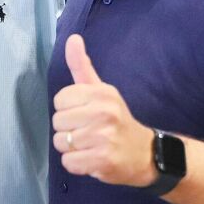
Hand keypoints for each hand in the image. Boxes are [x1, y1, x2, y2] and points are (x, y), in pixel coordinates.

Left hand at [52, 35, 155, 186]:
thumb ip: (82, 66)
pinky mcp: (103, 160)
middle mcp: (103, 112)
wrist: (145, 153)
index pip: (59, 100)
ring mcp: (104, 137)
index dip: (68, 110)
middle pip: (57, 122)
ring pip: (60, 142)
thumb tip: (72, 38)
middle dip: (68, 130)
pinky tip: (92, 159)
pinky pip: (68, 162)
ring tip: (91, 145)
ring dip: (72, 148)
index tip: (84, 114)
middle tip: (88, 132)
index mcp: (101, 93)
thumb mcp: (101, 90)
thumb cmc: (116, 120)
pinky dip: (76, 164)